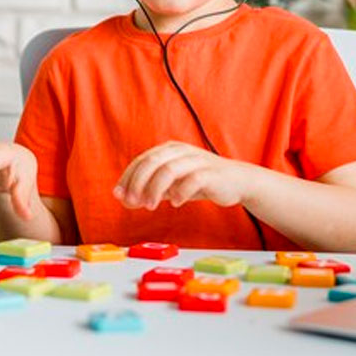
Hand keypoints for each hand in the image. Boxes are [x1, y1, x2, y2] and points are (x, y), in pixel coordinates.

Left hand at [112, 141, 249, 210]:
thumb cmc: (200, 181)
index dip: (128, 177)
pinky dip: (180, 192)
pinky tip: (175, 203)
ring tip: (149, 206)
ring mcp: (196, 160)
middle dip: (137, 183)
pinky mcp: (210, 173)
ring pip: (168, 170)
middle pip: (152, 162)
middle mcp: (181, 151)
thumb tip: (123, 199)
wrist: (236, 181)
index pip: (142, 160)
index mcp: (169, 149)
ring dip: (155, 189)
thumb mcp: (171, 185)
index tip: (119, 195)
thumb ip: (149, 190)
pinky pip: (191, 180)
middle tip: (131, 202)